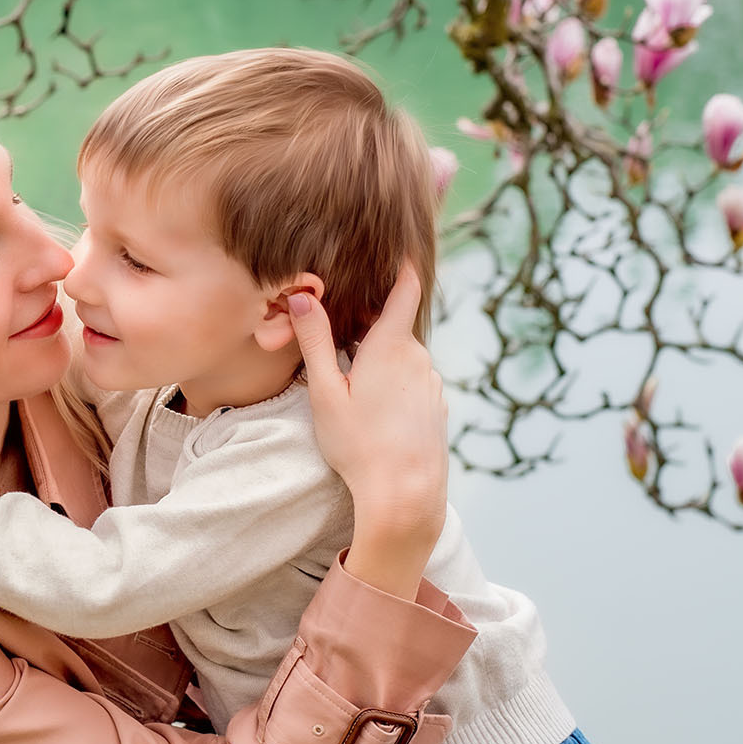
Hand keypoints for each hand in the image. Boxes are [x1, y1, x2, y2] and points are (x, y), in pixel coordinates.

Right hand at [290, 264, 446, 596]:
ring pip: (403, 361)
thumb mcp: (326, 391)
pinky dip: (395, 390)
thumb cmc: (358, 444)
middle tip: (337, 352)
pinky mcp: (437, 409)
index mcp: (391, 345)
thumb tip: (305, 298)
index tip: (400, 249)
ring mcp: (433, 385)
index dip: (403, 266)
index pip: (405, 290)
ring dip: (381, 367)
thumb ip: (315, 342)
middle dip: (369, 334)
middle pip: (394, 331)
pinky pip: (413, 386)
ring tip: (352, 396)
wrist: (405, 494)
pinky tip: (376, 418)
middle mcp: (420, 358)